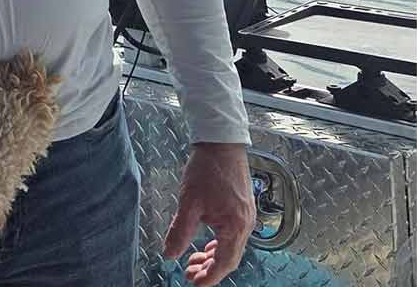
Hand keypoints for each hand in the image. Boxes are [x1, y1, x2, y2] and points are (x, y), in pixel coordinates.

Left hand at [163, 142, 255, 285]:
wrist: (220, 142)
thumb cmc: (208, 168)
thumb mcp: (189, 203)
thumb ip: (180, 232)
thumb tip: (170, 253)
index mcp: (235, 227)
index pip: (224, 263)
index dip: (209, 277)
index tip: (194, 283)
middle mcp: (246, 224)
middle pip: (230, 258)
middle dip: (210, 269)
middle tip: (190, 274)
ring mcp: (246, 215)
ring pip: (231, 246)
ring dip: (213, 256)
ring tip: (194, 260)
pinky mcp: (242, 207)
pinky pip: (232, 234)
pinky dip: (219, 243)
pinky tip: (207, 243)